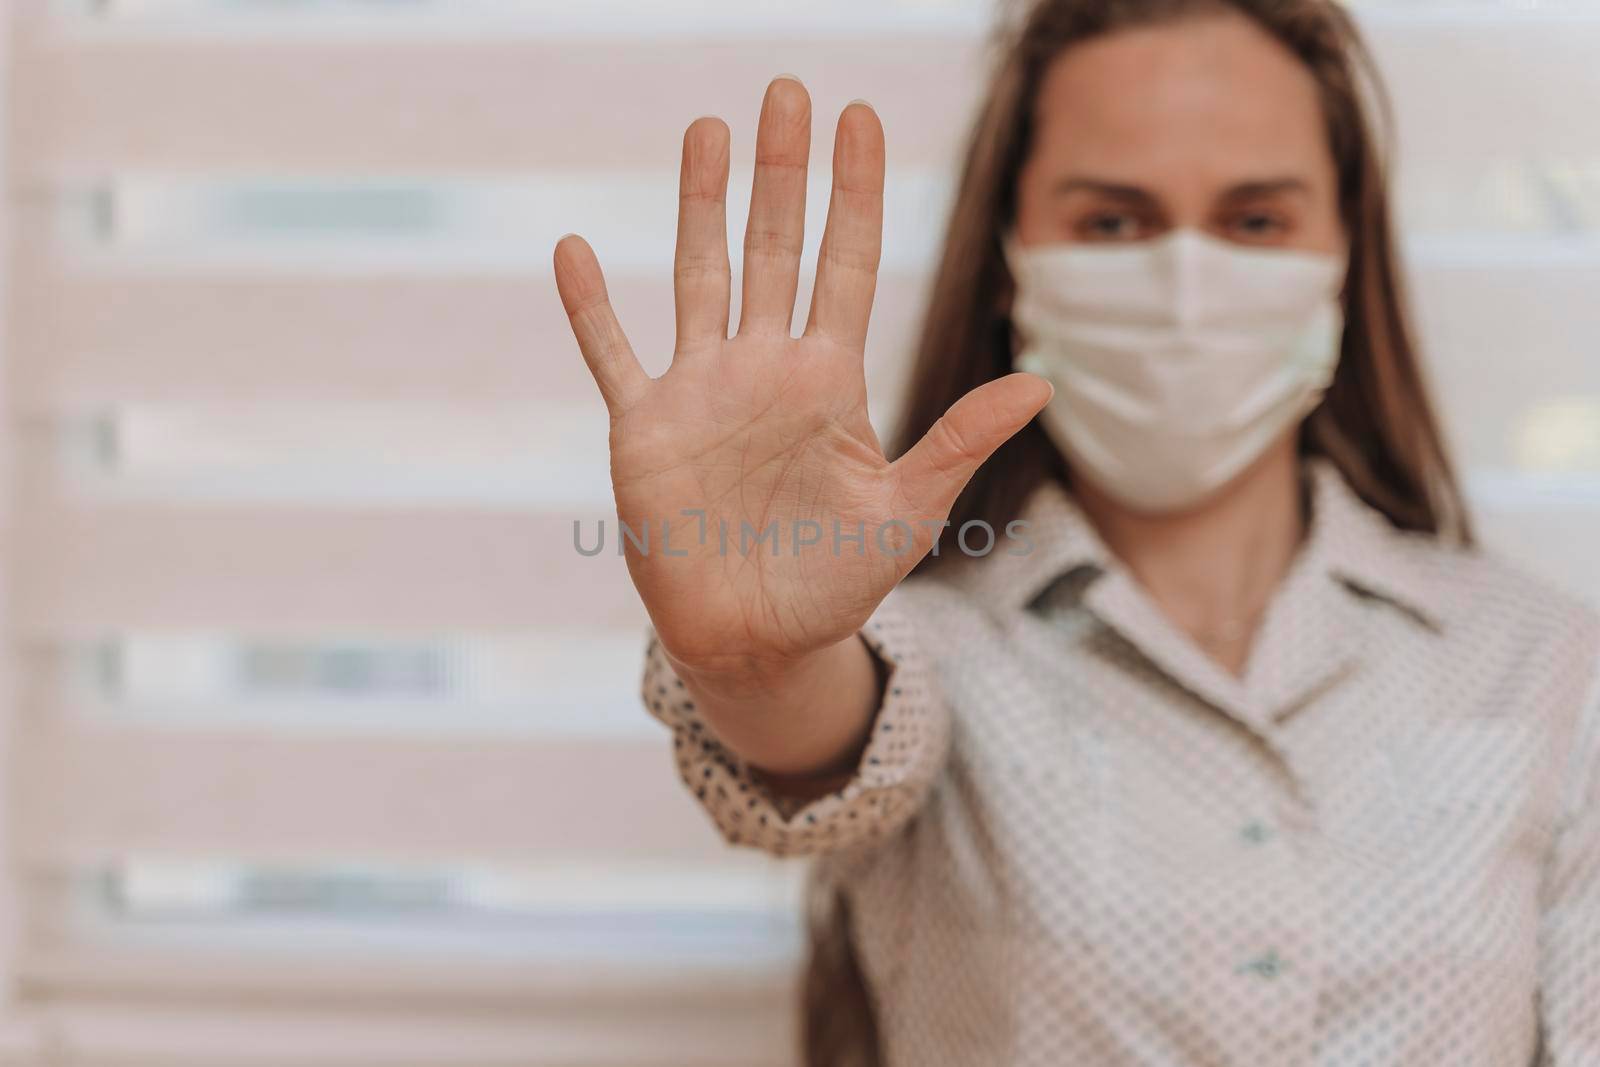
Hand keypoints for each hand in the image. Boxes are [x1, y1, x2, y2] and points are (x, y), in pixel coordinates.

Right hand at [554, 76, 1049, 686]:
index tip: (860, 116)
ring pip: (699, 275)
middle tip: (787, 91)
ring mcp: (701, 392)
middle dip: (782, 170)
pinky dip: (591, 309)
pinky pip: (612, 355)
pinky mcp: (644, 430)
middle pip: (775, 247)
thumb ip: (960, 441)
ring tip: (706, 129)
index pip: (846, 262)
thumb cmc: (835, 582)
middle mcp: (765, 368)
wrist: (757, 642)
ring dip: (699, 204)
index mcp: (830, 380)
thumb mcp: (908, 511)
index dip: (854, 191)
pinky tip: (573, 250)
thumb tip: (1042, 384)